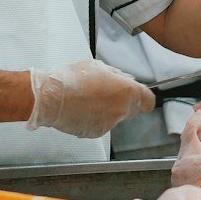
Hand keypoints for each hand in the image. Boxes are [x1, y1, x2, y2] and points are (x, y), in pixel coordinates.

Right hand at [27, 60, 154, 137]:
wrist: (52, 97)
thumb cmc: (72, 79)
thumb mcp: (98, 66)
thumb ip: (116, 76)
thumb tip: (122, 80)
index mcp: (126, 91)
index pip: (148, 100)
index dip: (144, 97)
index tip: (140, 95)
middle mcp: (121, 110)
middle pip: (132, 110)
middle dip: (124, 102)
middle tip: (108, 93)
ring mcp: (109, 124)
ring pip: (115, 117)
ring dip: (107, 110)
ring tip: (89, 99)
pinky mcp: (96, 132)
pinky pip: (101, 124)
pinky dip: (95, 118)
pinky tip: (83, 108)